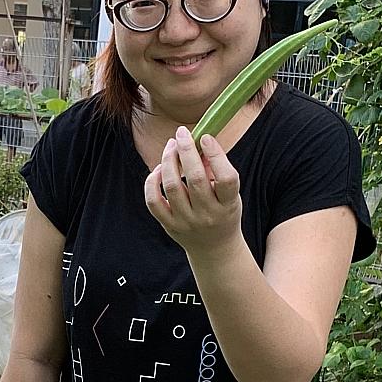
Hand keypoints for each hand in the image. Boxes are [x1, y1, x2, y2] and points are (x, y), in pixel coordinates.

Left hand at [144, 125, 242, 256]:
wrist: (215, 248)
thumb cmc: (223, 212)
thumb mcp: (230, 195)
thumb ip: (216, 171)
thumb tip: (197, 143)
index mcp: (228, 205)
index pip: (226, 178)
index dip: (216, 155)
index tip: (206, 138)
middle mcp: (208, 215)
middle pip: (195, 178)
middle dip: (186, 150)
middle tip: (182, 133)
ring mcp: (187, 222)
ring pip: (172, 186)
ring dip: (168, 161)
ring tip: (171, 147)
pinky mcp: (169, 225)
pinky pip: (154, 201)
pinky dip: (152, 182)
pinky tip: (158, 170)